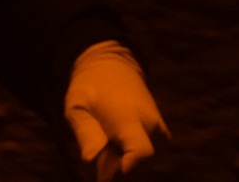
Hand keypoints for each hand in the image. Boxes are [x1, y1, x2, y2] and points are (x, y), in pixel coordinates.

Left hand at [63, 41, 168, 180]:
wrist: (115, 67)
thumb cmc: (90, 87)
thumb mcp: (77, 106)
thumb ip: (85, 133)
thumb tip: (92, 159)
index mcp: (130, 119)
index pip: (142, 154)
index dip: (125, 173)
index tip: (103, 176)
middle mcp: (151, 125)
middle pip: (144, 166)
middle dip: (120, 174)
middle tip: (99, 162)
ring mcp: (159, 128)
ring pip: (149, 164)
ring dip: (128, 168)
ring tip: (108, 153)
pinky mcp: (161, 131)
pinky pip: (152, 156)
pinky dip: (136, 161)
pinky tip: (119, 152)